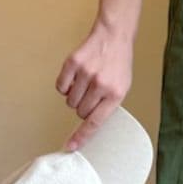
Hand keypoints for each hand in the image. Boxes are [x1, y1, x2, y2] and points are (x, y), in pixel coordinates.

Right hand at [55, 18, 133, 151]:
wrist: (114, 37)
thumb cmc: (118, 65)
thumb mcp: (122, 88)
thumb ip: (107, 106)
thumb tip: (90, 124)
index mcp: (115, 94)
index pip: (95, 122)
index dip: (82, 136)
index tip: (71, 146)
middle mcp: (101, 84)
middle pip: (80, 112)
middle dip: (83, 107)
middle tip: (91, 93)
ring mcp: (86, 73)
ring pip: (70, 101)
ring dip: (74, 96)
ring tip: (85, 83)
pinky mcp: (73, 63)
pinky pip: (61, 87)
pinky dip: (65, 86)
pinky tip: (75, 77)